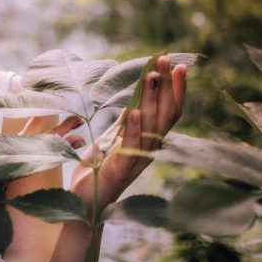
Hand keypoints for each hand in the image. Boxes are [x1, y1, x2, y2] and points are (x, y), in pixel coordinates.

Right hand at [0, 113, 86, 207]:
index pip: (21, 143)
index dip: (39, 129)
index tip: (58, 115)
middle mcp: (4, 168)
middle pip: (36, 148)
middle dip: (58, 134)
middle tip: (81, 122)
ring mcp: (5, 169)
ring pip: (34, 152)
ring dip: (54, 141)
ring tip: (78, 129)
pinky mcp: (1, 170)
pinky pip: (25, 155)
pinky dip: (40, 145)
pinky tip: (53, 135)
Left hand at [69, 56, 187, 215]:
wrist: (83, 201)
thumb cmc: (98, 171)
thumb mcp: (112, 140)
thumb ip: (126, 124)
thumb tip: (137, 101)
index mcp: (147, 141)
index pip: (169, 111)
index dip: (176, 89)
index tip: (177, 65)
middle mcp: (148, 150)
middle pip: (165, 114)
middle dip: (167, 86)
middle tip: (166, 59)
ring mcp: (136, 161)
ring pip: (152, 127)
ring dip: (152, 100)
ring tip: (152, 76)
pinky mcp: (120, 170)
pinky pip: (130, 147)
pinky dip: (133, 129)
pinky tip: (134, 112)